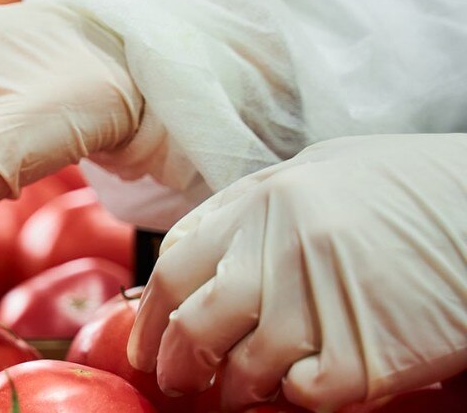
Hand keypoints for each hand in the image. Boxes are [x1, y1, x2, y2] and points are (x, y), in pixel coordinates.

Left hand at [128, 134, 466, 410]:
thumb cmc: (416, 190)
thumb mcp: (321, 173)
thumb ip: (256, 212)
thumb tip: (202, 256)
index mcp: (262, 202)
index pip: (173, 270)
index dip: (151, 319)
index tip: (148, 345)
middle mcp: (279, 251)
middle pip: (195, 328)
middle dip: (179, 366)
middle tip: (180, 382)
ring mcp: (319, 303)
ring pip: (244, 371)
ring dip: (238, 390)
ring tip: (245, 390)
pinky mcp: (362, 355)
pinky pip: (304, 394)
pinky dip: (299, 397)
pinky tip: (310, 381)